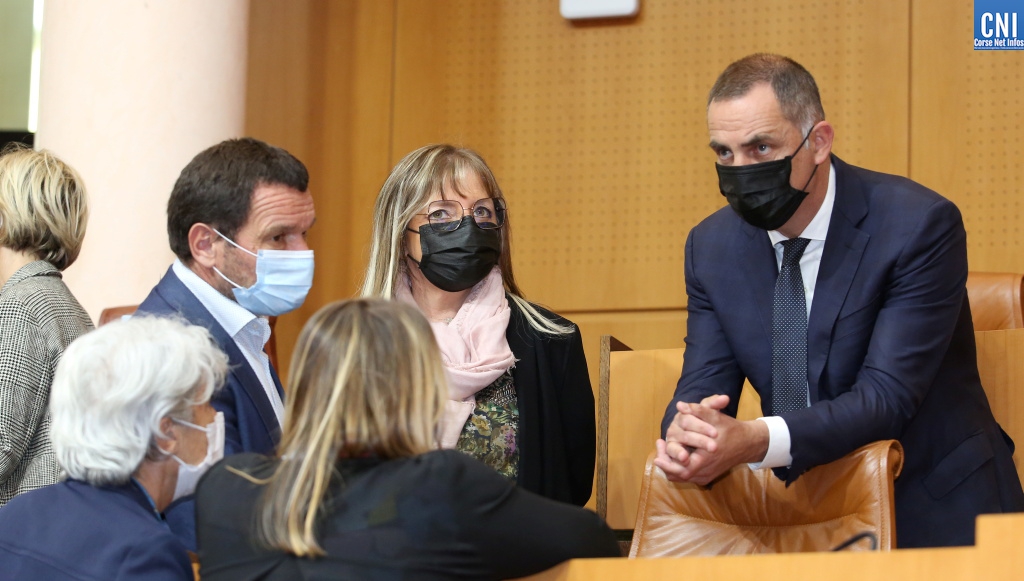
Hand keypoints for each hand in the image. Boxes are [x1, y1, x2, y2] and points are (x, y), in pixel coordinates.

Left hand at [654, 395, 768, 485]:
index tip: (657, 456)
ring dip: (671, 470)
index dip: (669, 463)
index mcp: (708, 457)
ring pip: (684, 478)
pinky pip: (689, 478)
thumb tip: (680, 405)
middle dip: (667, 467)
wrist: (747, 443)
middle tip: (657, 457)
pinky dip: (679, 472)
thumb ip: (698, 410)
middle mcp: (707, 470)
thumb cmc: (730, 429)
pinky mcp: (708, 476)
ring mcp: (708, 475)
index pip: (684, 467)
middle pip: (680, 475)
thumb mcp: (716, 417)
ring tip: (661, 457)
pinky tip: (672, 461)